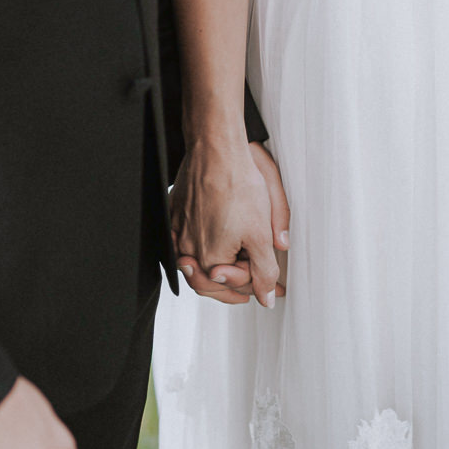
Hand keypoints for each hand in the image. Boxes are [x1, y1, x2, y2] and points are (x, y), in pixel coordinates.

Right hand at [173, 138, 288, 307]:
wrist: (215, 150)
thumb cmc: (237, 185)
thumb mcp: (260, 234)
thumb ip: (264, 271)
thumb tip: (266, 298)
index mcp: (210, 259)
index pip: (234, 287)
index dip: (258, 286)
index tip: (273, 286)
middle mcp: (188, 250)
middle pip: (210, 283)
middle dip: (235, 285)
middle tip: (256, 284)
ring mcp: (178, 232)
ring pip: (196, 265)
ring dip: (217, 270)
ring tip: (236, 269)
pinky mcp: (175, 215)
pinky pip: (184, 243)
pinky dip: (201, 250)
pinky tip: (213, 246)